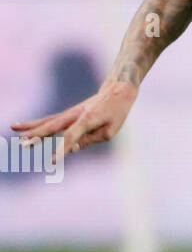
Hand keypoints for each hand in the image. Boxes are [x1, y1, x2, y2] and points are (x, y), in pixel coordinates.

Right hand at [10, 80, 136, 155]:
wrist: (117, 90)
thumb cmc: (116, 113)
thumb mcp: (109, 131)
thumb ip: (90, 140)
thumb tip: (71, 148)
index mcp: (87, 120)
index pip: (71, 137)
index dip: (61, 149)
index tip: (52, 161)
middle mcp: (75, 115)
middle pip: (52, 126)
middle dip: (37, 136)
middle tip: (23, 144)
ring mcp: (70, 113)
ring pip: (47, 121)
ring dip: (30, 127)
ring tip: (14, 131)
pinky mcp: (68, 114)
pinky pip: (49, 120)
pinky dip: (36, 123)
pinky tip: (22, 127)